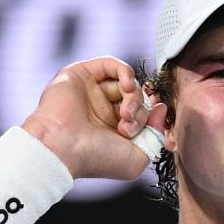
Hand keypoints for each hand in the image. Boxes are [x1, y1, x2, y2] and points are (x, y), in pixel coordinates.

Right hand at [20, 55, 168, 182]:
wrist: (62, 148)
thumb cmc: (95, 158)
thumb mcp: (136, 159)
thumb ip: (155, 136)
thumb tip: (161, 109)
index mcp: (114, 130)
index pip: (144, 114)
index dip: (153, 117)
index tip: (155, 126)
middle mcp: (104, 110)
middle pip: (138, 98)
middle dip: (141, 112)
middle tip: (129, 126)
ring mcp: (92, 92)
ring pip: (127, 83)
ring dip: (134, 96)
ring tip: (126, 114)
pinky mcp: (81, 74)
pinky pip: (111, 64)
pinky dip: (126, 72)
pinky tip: (128, 86)